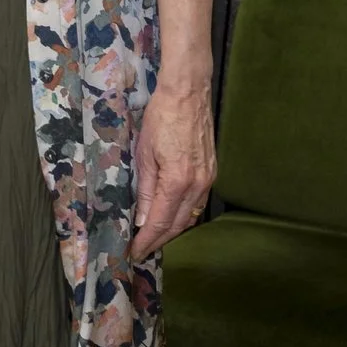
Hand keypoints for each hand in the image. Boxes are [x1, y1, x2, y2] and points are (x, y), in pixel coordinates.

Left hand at [130, 80, 216, 260]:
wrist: (188, 93)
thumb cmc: (161, 117)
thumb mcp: (145, 153)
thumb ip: (146, 190)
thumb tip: (143, 220)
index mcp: (178, 181)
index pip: (161, 222)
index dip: (147, 241)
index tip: (134, 253)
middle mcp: (198, 186)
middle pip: (178, 225)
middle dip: (159, 241)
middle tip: (142, 251)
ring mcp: (208, 180)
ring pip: (190, 217)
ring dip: (173, 231)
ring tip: (154, 239)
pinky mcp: (212, 173)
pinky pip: (198, 204)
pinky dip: (184, 216)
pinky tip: (173, 218)